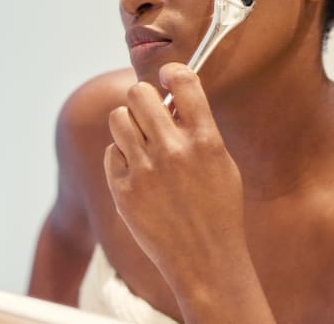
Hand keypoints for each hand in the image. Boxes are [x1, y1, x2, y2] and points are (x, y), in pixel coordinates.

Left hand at [103, 63, 245, 288]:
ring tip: (141, 144)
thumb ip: (197, 129)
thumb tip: (170, 97)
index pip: (182, 80)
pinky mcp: (122, 188)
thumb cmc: (217, 210)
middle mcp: (173, 151)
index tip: (166, 80)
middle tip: (149, 117)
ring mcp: (145, 170)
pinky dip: (121, 158)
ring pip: (118, 118)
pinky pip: (111, 152)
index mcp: (205, 140)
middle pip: (138, 93)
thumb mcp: (221, 164)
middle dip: (142, 101)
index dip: (170, 73)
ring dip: (128, 126)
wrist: (204, 260)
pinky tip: (138, 175)